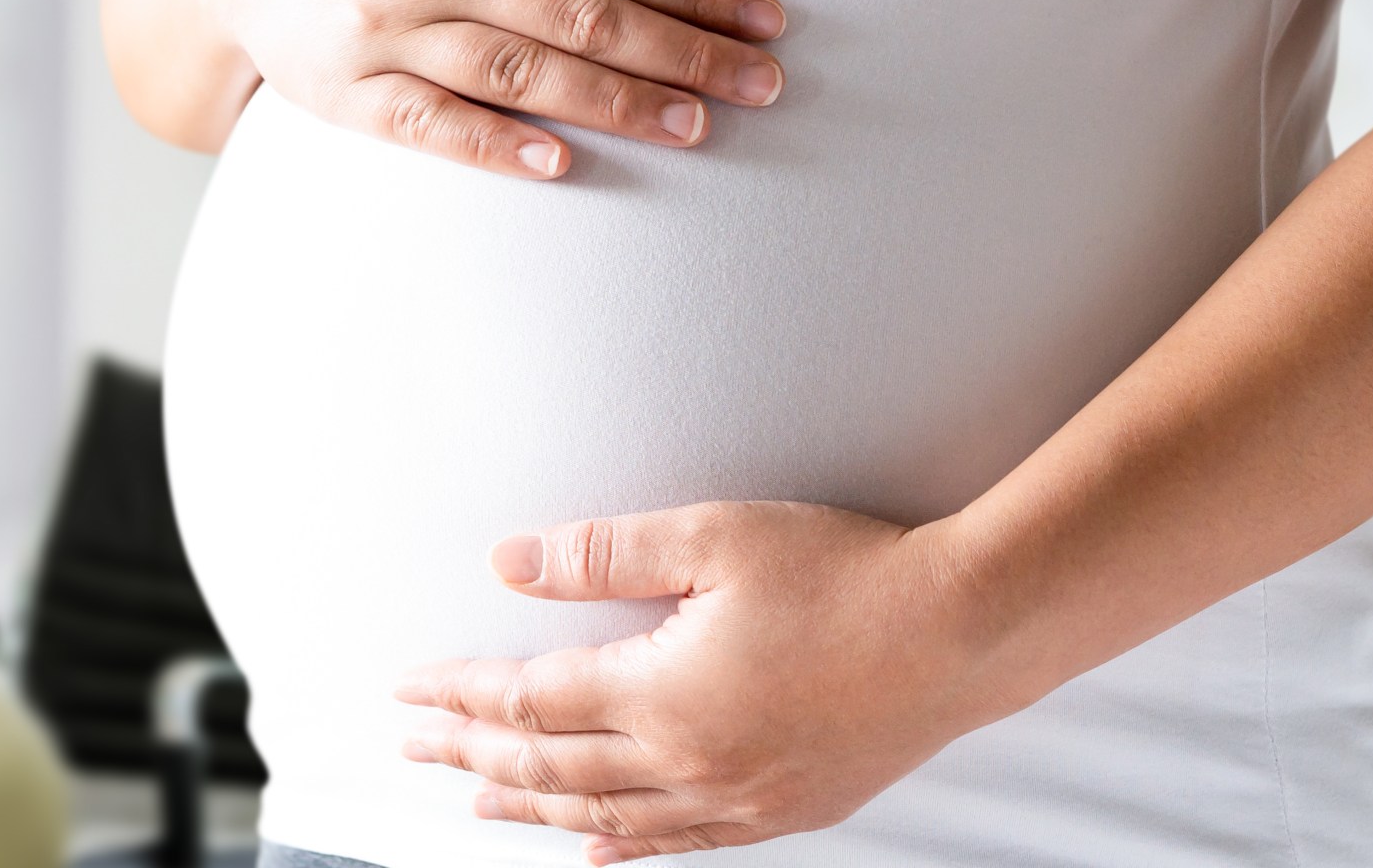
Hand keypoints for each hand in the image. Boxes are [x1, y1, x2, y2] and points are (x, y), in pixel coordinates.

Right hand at [182, 0, 788, 178]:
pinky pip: (430, 127)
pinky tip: (559, 164)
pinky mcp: (347, 96)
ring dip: (616, 104)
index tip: (766, 19)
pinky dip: (494, 144)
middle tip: (765, 86)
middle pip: (578, 18)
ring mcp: (385, 34)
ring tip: (697, 127)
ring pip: (519, 74)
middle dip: (682, 54)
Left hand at [395, 502, 1011, 861]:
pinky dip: (622, 847)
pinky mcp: (783, 810)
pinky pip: (678, 844)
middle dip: (471, 758)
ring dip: (530, 809)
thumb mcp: (713, 536)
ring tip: (475, 803)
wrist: (964, 631)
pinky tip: (595, 848)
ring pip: (604, 817)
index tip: (407, 692)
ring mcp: (737, 798)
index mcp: (660, 694)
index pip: (526, 703)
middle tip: (412, 751)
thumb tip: (508, 562)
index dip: (459, 697)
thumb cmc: (847, 573)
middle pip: (549, 769)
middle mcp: (688, 762)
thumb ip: (602, 554)